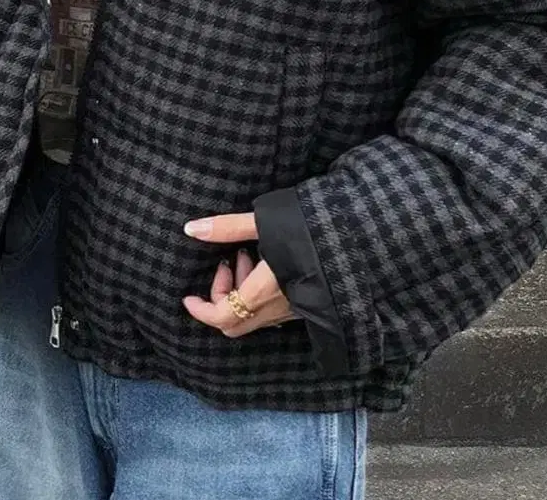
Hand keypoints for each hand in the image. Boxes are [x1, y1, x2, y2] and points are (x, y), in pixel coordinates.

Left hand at [182, 212, 298, 336]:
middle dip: (220, 299)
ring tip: (247, 256)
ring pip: (253, 318)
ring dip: (239, 293)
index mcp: (264, 291)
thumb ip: (228, 228)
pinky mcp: (306, 306)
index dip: (201, 310)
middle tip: (226, 264)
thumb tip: (191, 228)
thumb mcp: (264, 222)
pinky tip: (264, 266)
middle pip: (235, 324)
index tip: (188, 296)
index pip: (223, 318)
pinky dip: (257, 296)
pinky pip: (271, 313)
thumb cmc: (309, 227)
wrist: (358, 235)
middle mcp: (279, 309)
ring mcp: (294, 311)